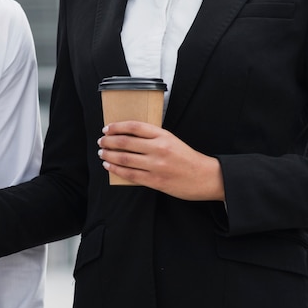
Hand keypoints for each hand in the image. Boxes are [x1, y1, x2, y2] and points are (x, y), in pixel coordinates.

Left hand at [97, 121, 224, 200]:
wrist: (205, 177)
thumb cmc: (188, 158)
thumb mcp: (172, 140)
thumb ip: (153, 138)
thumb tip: (128, 137)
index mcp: (163, 135)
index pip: (135, 127)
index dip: (117, 126)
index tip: (107, 128)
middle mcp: (159, 148)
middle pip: (126, 142)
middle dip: (109, 141)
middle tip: (101, 141)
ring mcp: (156, 165)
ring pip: (125, 158)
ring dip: (109, 155)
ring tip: (102, 153)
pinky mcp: (155, 180)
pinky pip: (130, 174)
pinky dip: (117, 169)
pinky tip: (109, 166)